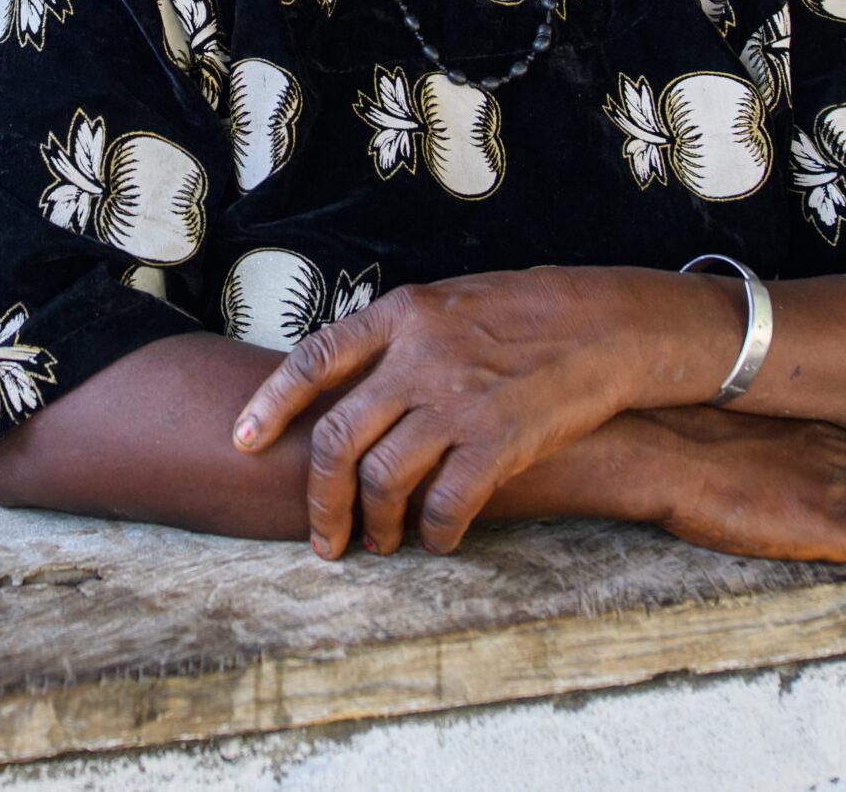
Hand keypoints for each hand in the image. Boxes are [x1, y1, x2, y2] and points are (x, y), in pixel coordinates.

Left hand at [231, 267, 728, 558]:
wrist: (606, 324)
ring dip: (373, 524)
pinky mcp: (499, 440)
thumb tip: (344, 384)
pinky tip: (438, 539)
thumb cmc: (525, 313)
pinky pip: (446, 504)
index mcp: (400, 315)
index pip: (312, 360)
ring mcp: (457, 400)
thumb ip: (396, 340)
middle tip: (322, 536)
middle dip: (320, 500)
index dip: (268, 405)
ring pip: (384, 479)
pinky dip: (435, 532)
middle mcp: (418, 357)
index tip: (240, 442)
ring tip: (378, 543)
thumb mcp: (448, 302)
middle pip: (337, 439)